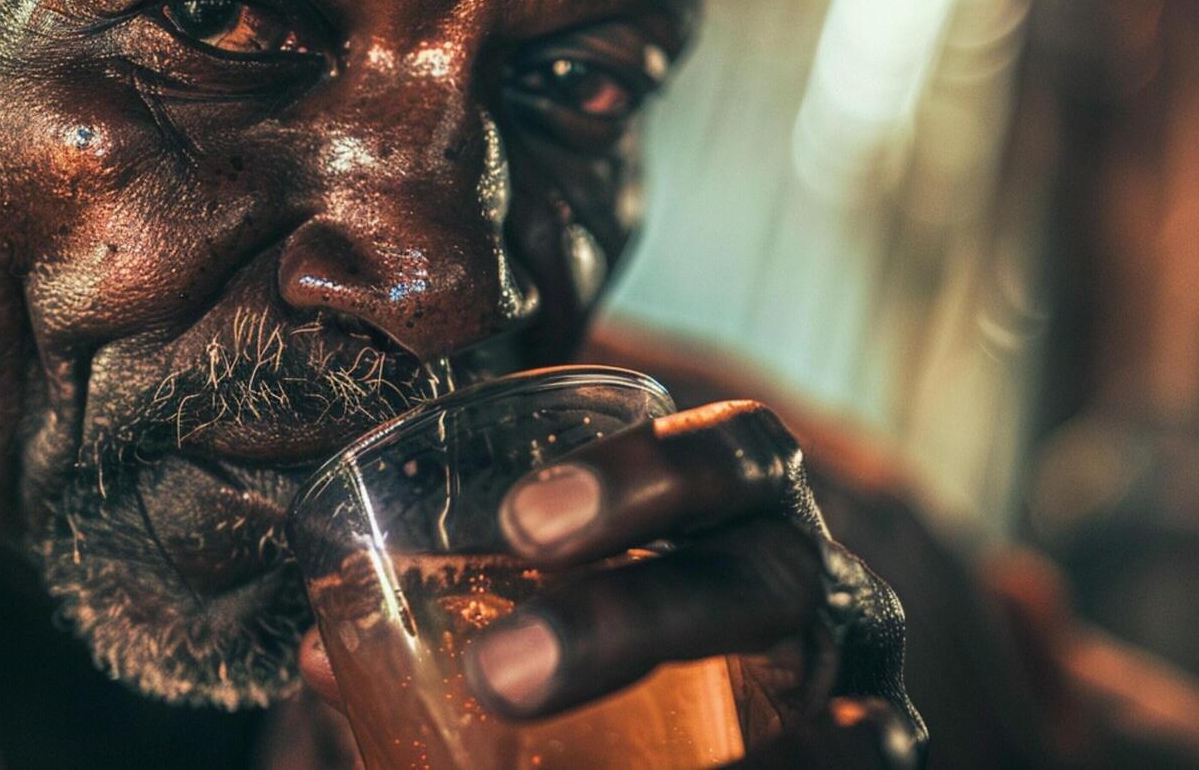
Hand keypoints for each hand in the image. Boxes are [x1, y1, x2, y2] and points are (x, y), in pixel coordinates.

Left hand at [300, 400, 924, 767]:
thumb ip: (452, 644)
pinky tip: (826, 742)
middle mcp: (817, 592)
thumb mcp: (559, 650)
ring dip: (681, 683)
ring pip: (821, 674)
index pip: (734, 457)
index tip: (523, 522)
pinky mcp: (877, 747)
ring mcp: (858, 684)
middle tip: (501, 672)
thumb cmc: (639, 679)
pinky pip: (867, 752)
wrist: (728, 737)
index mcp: (745, 527)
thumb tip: (320, 654)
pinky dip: (838, 754)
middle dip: (638, 611)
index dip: (644, 472)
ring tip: (537, 713)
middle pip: (765, 569)